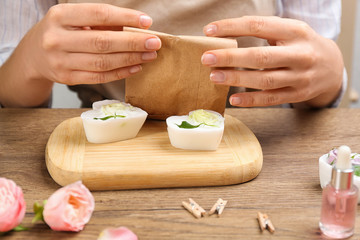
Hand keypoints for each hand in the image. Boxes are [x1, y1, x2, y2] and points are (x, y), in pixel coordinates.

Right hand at [22, 3, 160, 84]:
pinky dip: (120, 73)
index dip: (125, 18)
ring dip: (131, 59)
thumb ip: (102, 22)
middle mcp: (57, 39)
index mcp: (60, 16)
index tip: (147, 22)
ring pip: (103, 62)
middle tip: (154, 42)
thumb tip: (137, 29)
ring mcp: (61, 61)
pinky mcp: (67, 78)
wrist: (34, 55)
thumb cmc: (61, 32)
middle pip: (103, 42)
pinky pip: (99, 77)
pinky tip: (136, 67)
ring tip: (149, 55)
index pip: (99, 14)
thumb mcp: (74, 19)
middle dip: (133, 42)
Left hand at [201, 16, 343, 107]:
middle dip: (231, 58)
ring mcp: (300, 77)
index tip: (209, 30)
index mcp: (295, 31)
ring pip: (264, 80)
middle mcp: (300, 54)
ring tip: (214, 77)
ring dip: (236, 79)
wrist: (332, 66)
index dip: (232, 27)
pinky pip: (271, 99)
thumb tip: (224, 38)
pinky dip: (251, 100)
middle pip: (261, 56)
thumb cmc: (302, 45)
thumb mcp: (290, 31)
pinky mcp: (297, 94)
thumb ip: (263, 32)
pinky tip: (233, 99)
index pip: (259, 26)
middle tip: (207, 58)